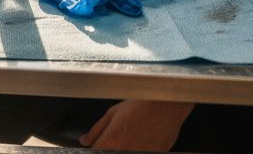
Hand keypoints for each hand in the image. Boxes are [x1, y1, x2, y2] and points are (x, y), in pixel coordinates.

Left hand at [78, 100, 192, 150]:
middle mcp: (124, 151)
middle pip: (109, 153)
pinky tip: (142, 138)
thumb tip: (85, 140)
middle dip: (110, 147)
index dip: (96, 146)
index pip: (95, 151)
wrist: (167, 105)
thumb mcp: (113, 112)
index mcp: (111, 140)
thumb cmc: (143, 104)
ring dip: (123, 147)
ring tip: (133, 134)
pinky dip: (138, 148)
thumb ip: (96, 129)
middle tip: (120, 134)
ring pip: (123, 153)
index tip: (99, 142)